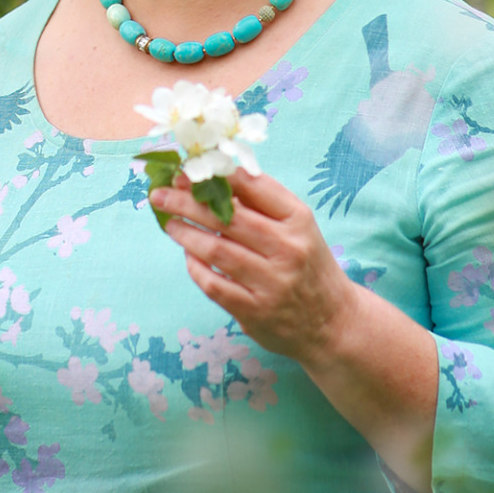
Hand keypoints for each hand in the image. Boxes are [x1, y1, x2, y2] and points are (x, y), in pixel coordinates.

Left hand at [149, 165, 356, 368]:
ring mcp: (272, 283)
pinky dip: (196, 268)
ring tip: (169, 223)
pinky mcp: (256, 313)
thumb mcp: (297, 227)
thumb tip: (210, 175)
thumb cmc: (307, 264)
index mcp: (298, 220)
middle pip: (228, 218)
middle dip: (187, 202)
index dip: (215, 175)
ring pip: (217, 251)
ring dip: (186, 234)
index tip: (187, 169)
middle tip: (160, 194)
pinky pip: (214, 285)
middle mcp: (287, 249)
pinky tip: (188, 257)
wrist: (333, 322)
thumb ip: (260, 203)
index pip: (254, 186)